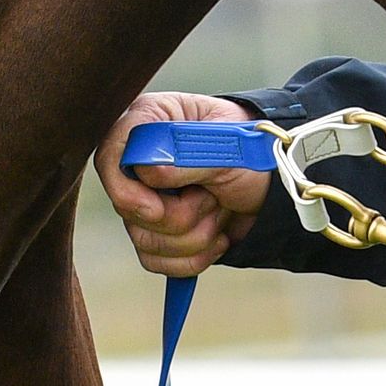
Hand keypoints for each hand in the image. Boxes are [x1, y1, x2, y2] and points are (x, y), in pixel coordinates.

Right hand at [95, 91, 270, 277]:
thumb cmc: (251, 149)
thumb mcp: (227, 146)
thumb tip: (148, 172)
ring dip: (195, 236)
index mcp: (150, 124)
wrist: (275, 183)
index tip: (156, 207)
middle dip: (180, 214)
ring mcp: (146, 200)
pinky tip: (217, 238)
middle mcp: (139, 163)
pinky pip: (157, 261)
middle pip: (128, 207)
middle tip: (212, 196)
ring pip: (144, 240)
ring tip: (220, 210)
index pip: (110, 157)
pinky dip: (194, 258)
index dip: (127, 190)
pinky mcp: (158, 233)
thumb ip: (185, 156)